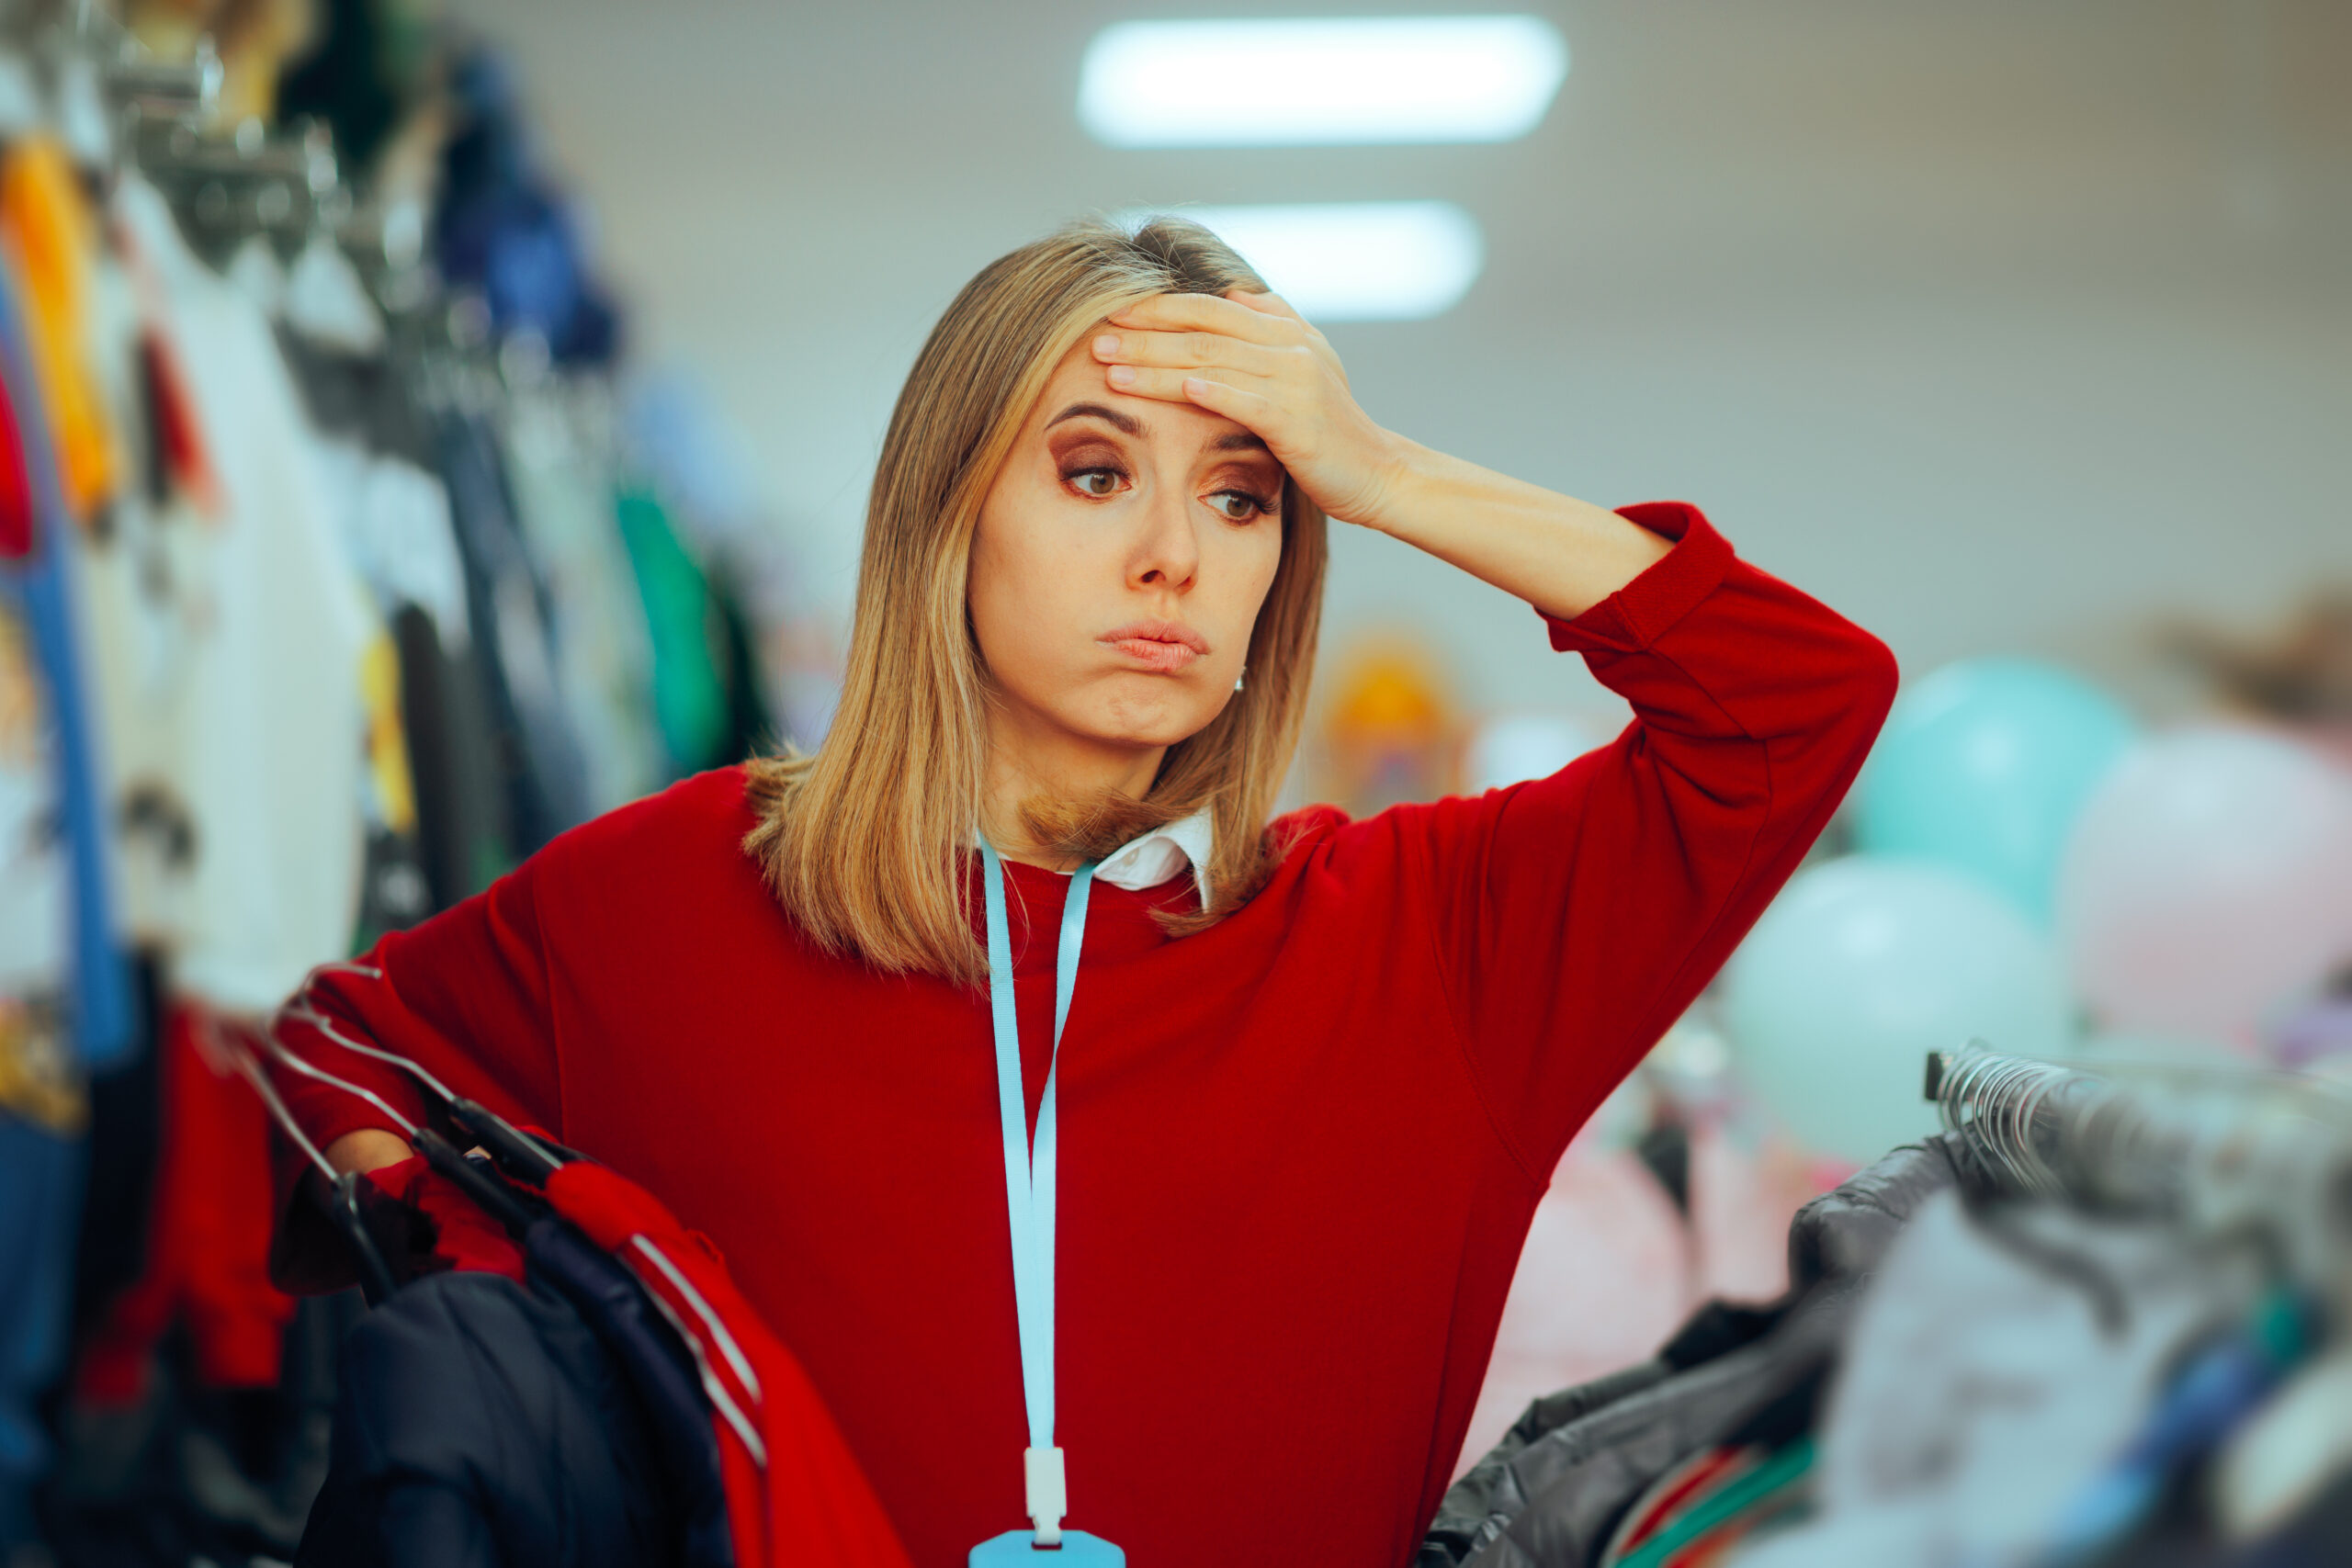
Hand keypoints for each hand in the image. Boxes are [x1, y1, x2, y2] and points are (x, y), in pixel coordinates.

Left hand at [1093, 290, 1409, 529]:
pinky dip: (1212, 392)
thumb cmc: (1330, 430)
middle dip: (1144, 335)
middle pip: (1203, 332)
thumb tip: (1230, 293)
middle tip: (1095, 340)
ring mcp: (1298, 383)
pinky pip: (1248, 401)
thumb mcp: (1304, 368)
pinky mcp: (1299, 423)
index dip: (1159, 308)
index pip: (1210, 307)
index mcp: (1285, 331)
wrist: (1379, 474)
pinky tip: (1178, 390)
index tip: (1111, 313)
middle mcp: (1292, 348)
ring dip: (1158, 366)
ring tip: (1111, 370)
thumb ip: (1270, 327)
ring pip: (1214, 364)